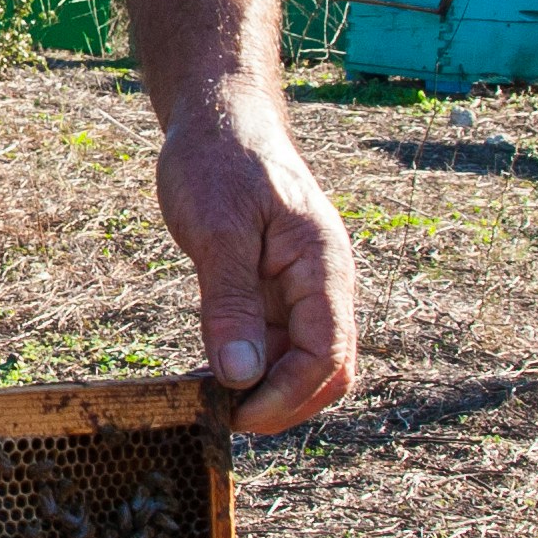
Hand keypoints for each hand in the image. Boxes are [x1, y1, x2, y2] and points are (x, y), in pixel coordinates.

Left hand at [156, 104, 356, 434]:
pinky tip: (209, 374)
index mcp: (323, 264)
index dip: (286, 396)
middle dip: (282, 404)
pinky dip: (251, 367)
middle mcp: (323, 282)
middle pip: (326, 370)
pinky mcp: (276, 290)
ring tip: (209, 400)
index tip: (234, 414)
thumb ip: (230, 304)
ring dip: (265, 390)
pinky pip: (277, 344)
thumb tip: (241, 377)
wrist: (219, 117)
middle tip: (221, 419)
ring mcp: (302, 288)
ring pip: (302, 363)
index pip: (328, 354)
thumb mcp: (216, 230)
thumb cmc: (218, 160)